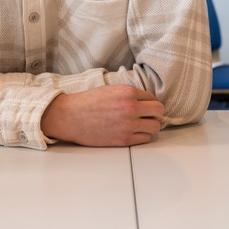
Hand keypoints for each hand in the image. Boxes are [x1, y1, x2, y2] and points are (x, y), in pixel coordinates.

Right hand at [40, 85, 163, 146]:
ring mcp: (129, 125)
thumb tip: (144, 101)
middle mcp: (132, 108)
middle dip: (154, 114)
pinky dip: (141, 136)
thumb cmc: (87, 102)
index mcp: (128, 92)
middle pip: (159, 111)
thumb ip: (128, 94)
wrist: (70, 117)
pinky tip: (132, 133)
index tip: (143, 107)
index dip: (148, 103)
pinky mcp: (124, 139)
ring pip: (155, 127)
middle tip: (146, 116)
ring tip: (139, 126)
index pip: (153, 98)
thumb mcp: (110, 89)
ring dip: (149, 126)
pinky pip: (145, 139)